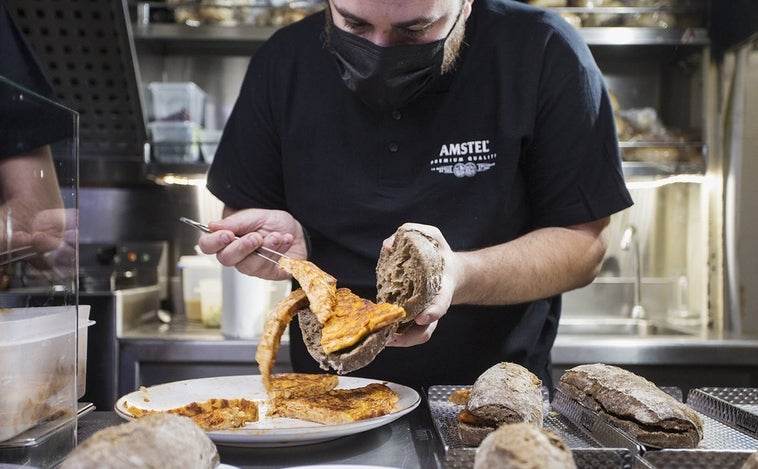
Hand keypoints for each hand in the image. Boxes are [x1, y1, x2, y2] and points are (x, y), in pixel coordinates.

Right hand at [196, 208, 307, 280]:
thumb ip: (233, 222)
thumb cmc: (272, 223)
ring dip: (265, 248)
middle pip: (227, 259)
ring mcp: (252, 267)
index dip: (214, 242)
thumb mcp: (253, 216)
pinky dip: (279, 251)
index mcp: (227, 240)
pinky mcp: (269, 274)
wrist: (295, 229)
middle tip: (256, 236)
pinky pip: (269, 267)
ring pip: (250, 266)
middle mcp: (237, 256)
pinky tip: (285, 240)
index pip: (208, 245)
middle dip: (242, 247)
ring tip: (276, 236)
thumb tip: (212, 226)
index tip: (227, 234)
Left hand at [384, 222, 460, 346]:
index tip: (423, 317)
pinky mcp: (418, 318)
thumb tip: (387, 246)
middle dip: (412, 335)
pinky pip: (410, 333)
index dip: (433, 311)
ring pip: (419, 336)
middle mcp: (436, 305)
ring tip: (385, 340)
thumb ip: (412, 231)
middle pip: (428, 329)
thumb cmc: (438, 252)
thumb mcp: (431, 235)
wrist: (449, 270)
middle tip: (394, 337)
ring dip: (402, 340)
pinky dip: (398, 337)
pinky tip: (383, 335)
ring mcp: (428, 314)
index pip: (441, 303)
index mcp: (444, 287)